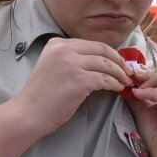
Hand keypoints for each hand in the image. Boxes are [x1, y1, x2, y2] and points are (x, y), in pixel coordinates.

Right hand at [12, 38, 134, 135]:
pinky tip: (118, 88)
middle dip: (119, 61)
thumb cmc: (41, 95)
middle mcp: (64, 49)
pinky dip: (114, 84)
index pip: (91, 44)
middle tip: (127, 71)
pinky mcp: (79, 80)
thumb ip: (70, 58)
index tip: (118, 62)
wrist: (28, 112)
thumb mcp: (52, 66)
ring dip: (119, 74)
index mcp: (57, 44)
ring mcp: (72, 64)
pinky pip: (105, 79)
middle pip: (102, 50)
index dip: (109, 53)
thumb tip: (98, 60)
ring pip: (106, 64)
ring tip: (125, 82)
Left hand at [126, 65, 156, 156]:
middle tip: (136, 78)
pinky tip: (139, 95)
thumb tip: (128, 79)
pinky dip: (152, 93)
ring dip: (154, 79)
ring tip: (139, 87)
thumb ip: (140, 93)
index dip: (153, 70)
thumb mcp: (145, 109)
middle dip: (154, 72)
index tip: (134, 75)